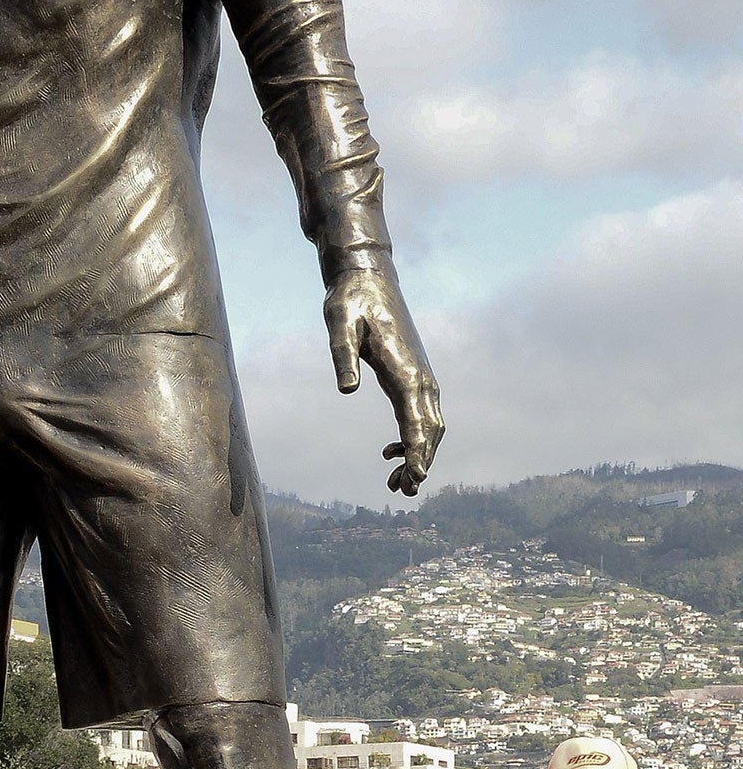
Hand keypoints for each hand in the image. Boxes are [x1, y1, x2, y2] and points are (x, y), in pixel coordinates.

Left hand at [324, 263, 442, 496]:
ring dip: (419, 455)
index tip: (415, 480)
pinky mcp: (414, 374)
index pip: (417, 421)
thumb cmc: (350, 300)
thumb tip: (346, 390)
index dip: (418, 453)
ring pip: (430, 425)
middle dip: (421, 463)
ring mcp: (421, 376)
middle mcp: (421, 376)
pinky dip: (413, 438)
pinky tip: (389, 452)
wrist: (367, 277)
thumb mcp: (338, 323)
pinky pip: (421, 414)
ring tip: (396, 483)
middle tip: (400, 492)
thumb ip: (342, 357)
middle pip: (430, 430)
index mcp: (405, 370)